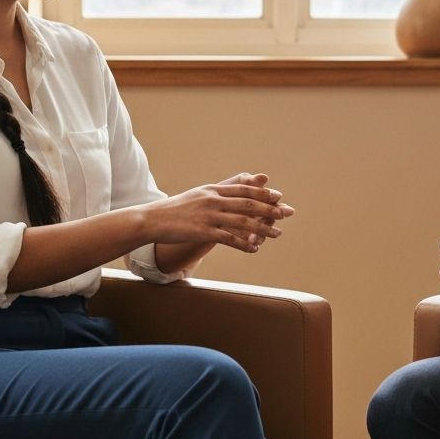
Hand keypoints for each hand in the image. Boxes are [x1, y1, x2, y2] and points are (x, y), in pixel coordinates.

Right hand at [143, 172, 293, 254]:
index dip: (263, 193)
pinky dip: (244, 244)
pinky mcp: (203, 232)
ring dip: (263, 228)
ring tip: (277, 234)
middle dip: (270, 209)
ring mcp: (209, 216)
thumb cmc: (176, 209)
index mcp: (213, 190)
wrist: (152, 219)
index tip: (278, 197)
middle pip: (248, 204)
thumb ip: (216, 194)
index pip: (244, 190)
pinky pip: (229, 239)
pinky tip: (255, 249)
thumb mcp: (198, 195)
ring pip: (243, 222)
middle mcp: (214, 200)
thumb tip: (232, 195)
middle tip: (287, 213)